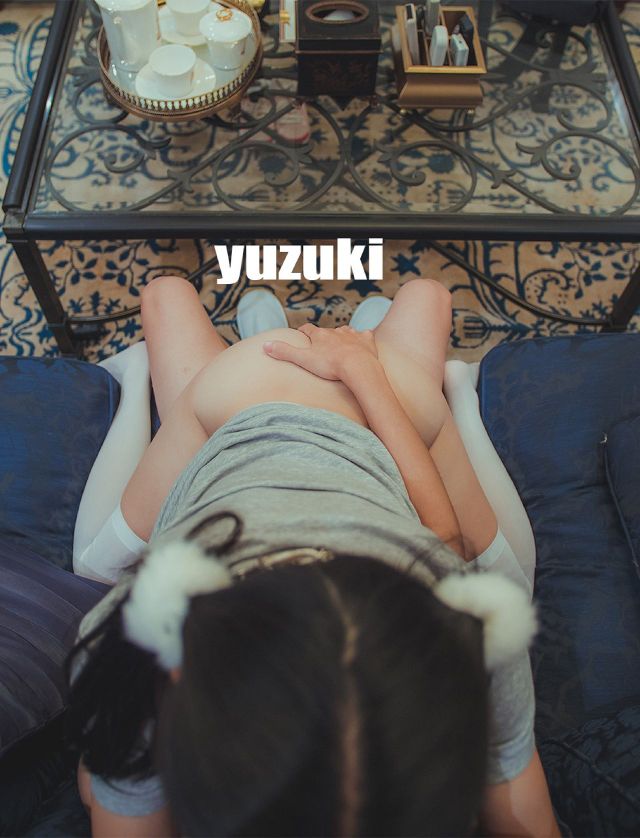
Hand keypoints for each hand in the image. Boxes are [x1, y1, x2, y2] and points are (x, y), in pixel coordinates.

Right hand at [263, 324, 378, 381]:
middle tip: (321, 345)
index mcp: (319, 335)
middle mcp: (335, 331)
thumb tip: (264, 344)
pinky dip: (363, 339)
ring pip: (346, 331)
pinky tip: (362, 343)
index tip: (302, 334)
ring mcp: (352, 335)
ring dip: (342, 336)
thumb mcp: (303, 359)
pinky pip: (364, 336)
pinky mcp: (366, 340)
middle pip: (327, 331)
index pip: (308, 329)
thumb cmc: (330, 365)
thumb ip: (284, 352)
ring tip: (341, 345)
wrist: (358, 366)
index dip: (304, 332)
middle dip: (324, 336)